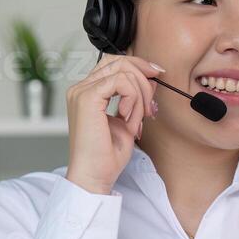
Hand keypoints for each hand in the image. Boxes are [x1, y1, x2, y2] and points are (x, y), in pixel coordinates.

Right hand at [64, 54, 162, 194]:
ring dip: (140, 94)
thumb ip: (136, 97)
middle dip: (143, 76)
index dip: (138, 66)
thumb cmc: (107, 157)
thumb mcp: (129, 120)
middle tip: (151, 103)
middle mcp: (80, 89)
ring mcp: (81, 91)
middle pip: (118, 61)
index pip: (113, 64)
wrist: (95, 176)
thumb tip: (151, 78)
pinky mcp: (87, 98)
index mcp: (87, 92)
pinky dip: (133, 98)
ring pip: (123, 70)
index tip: (157, 77)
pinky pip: (121, 82)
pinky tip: (127, 117)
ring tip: (137, 118)